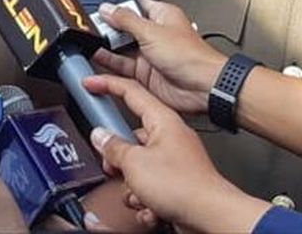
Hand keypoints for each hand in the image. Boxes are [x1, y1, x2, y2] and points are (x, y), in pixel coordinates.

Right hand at [84, 73, 269, 233]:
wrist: (211, 217)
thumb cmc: (184, 186)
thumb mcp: (135, 163)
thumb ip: (113, 147)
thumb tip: (101, 137)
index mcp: (162, 121)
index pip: (130, 93)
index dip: (107, 85)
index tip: (90, 84)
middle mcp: (169, 137)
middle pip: (130, 138)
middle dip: (118, 159)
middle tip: (113, 167)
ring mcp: (174, 161)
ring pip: (138, 167)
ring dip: (132, 186)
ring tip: (139, 194)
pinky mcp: (177, 184)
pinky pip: (150, 187)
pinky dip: (146, 200)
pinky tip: (151, 207)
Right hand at [91, 0, 225, 114]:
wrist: (203, 87)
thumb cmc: (191, 56)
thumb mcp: (151, 31)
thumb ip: (126, 20)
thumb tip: (107, 8)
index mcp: (161, 16)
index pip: (134, 4)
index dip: (117, 4)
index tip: (98, 5)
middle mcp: (155, 34)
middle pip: (124, 27)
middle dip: (108, 27)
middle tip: (90, 25)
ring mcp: (149, 55)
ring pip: (121, 48)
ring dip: (106, 46)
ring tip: (89, 41)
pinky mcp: (146, 74)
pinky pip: (122, 67)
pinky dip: (109, 63)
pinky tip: (98, 59)